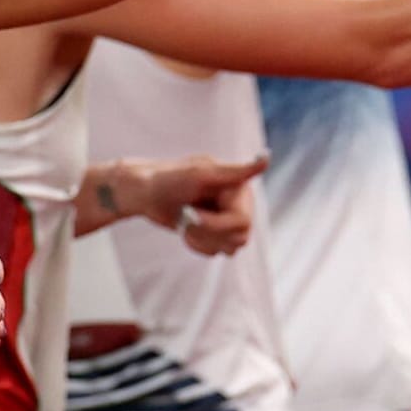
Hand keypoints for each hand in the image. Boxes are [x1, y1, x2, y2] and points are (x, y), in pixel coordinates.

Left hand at [116, 153, 268, 256]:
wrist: (143, 194)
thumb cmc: (169, 179)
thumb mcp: (202, 174)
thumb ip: (235, 171)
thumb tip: (266, 157)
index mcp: (239, 187)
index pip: (242, 221)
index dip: (213, 223)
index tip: (190, 209)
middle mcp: (237, 203)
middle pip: (238, 238)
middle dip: (206, 231)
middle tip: (184, 217)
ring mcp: (227, 219)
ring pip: (230, 248)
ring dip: (201, 238)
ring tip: (183, 221)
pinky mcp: (215, 232)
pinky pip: (217, 252)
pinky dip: (197, 244)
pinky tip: (184, 228)